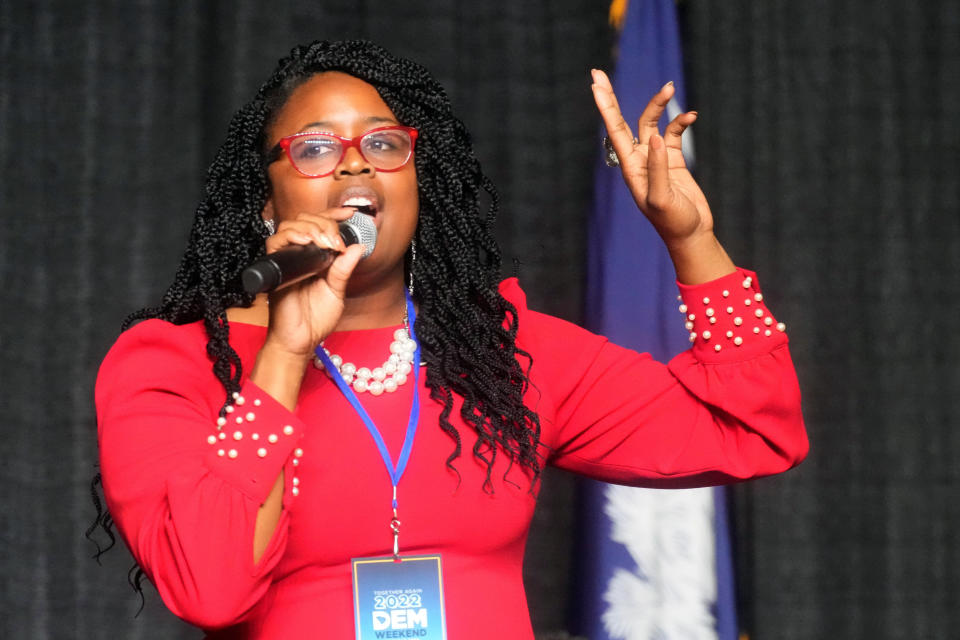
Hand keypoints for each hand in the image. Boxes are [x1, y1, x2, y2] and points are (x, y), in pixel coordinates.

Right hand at [261, 207, 366, 359]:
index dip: (334, 214)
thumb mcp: (337, 292)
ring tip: (325, 242)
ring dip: (310, 228)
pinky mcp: (276, 267)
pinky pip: (274, 242)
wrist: (300, 340)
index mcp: (316, 257)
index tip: (350, 213)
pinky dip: (291, 236)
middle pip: (306, 219)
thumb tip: (358, 247)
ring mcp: (287, 260)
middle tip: (337, 242)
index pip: (321, 225)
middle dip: (325, 223)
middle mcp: (300, 255)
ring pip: (290, 225)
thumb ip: (344, 270)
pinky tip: (305, 241)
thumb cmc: (315, 319)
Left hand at [591, 69, 734, 283]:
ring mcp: (655, 157)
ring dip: (659, 105)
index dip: (605, 107)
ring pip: (651, 122)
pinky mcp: (673, 159)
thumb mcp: (661, 198)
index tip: (595, 85)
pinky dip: (681, 122)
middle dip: (611, 98)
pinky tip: (692, 116)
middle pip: (622, 121)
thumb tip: (652, 138)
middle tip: (598, 73)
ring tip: (670, 88)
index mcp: (630, 168)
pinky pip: (673, 132)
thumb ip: (658, 168)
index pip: (614, 130)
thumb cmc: (673, 222)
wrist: (692, 234)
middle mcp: (638, 159)